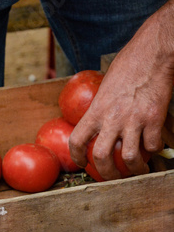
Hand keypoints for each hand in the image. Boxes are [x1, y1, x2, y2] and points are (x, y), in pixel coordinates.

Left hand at [69, 12, 173, 179]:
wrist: (152, 54)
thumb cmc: (127, 66)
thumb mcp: (104, 89)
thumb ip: (101, 109)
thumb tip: (100, 123)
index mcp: (95, 111)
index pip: (77, 140)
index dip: (76, 157)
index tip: (81, 163)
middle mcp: (112, 118)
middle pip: (101, 157)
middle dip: (106, 173)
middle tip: (113, 176)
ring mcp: (134, 120)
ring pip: (130, 158)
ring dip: (134, 168)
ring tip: (137, 169)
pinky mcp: (154, 119)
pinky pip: (153, 145)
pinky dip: (153, 150)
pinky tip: (153, 147)